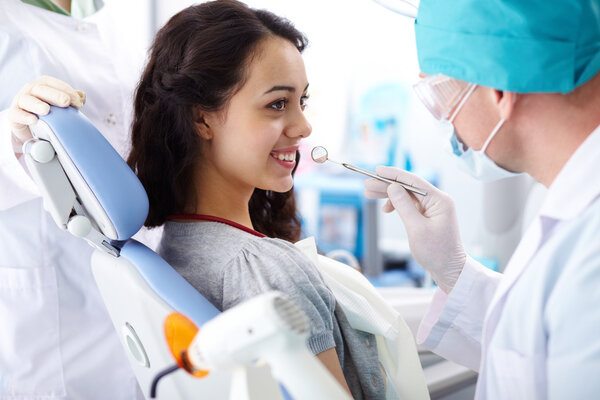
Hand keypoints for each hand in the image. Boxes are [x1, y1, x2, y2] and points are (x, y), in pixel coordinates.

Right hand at [8, 76, 84, 145]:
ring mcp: (21, 101)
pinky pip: (17, 114)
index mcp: (44, 84)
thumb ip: (71, 99)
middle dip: (55, 95)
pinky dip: (25, 117)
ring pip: (28, 100)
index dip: (68, 91)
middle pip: (42, 89)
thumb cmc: (48, 110)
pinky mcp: (14, 114)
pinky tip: (34, 120)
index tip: (79, 103)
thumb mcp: (60, 104)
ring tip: (46, 110)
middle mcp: (31, 89)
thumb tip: (82, 95)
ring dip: (37, 104)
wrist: (30, 125)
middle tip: (66, 102)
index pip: (55, 84)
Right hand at [364, 166, 465, 292]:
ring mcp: (433, 208)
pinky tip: (386, 208)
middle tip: (367, 186)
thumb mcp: (416, 229)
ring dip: (389, 194)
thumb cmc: (436, 253)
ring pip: (407, 195)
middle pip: (408, 187)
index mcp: (439, 200)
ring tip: (370, 194)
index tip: (377, 171)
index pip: (413, 181)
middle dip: (387, 185)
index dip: (393, 175)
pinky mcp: (428, 215)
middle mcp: (437, 200)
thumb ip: (404, 206)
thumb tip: (393, 187)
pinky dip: (397, 204)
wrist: (449, 270)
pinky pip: (410, 204)